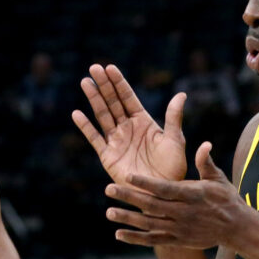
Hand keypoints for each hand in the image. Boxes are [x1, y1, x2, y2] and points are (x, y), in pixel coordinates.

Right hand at [73, 63, 188, 183]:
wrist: (162, 192)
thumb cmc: (172, 168)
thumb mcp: (175, 140)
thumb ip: (174, 117)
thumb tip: (181, 94)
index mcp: (143, 122)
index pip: (128, 98)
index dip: (119, 83)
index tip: (110, 68)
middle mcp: (128, 128)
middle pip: (113, 102)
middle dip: (104, 85)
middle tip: (94, 67)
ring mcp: (117, 141)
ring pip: (102, 115)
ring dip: (94, 99)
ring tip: (85, 82)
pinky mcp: (108, 156)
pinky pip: (95, 138)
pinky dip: (85, 127)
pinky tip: (77, 114)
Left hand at [105, 142, 248, 249]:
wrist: (236, 228)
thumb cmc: (225, 198)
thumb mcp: (218, 179)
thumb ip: (206, 163)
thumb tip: (205, 144)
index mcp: (192, 194)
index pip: (165, 188)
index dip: (145, 183)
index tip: (128, 175)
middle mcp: (184, 212)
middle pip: (152, 205)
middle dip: (129, 197)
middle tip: (108, 189)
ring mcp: (180, 228)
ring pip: (150, 224)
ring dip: (128, 219)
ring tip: (109, 212)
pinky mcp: (178, 241)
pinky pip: (154, 240)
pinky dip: (136, 239)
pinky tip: (119, 234)